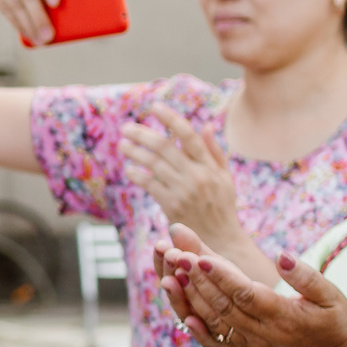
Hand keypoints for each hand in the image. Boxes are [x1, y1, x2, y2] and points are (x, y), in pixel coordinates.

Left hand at [119, 105, 244, 246]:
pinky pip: (150, 185)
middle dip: (143, 135)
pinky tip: (129, 169)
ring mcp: (183, 190)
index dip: (171, 119)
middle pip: (165, 148)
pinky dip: (138, 175)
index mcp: (210, 165)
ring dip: (135, 153)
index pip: (189, 136)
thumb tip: (206, 125)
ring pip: (154, 164)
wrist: (220, 239)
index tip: (155, 106)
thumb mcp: (225, 177)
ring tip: (121, 145)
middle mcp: (197, 175)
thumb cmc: (221, 205)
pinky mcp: (171, 205)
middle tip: (126, 127)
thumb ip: (214, 151)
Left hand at [155, 223, 346, 346]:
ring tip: (172, 272)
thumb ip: (306, 276)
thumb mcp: (331, 296)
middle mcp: (262, 333)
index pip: (245, 293)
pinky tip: (181, 315)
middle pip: (223, 305)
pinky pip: (215, 342)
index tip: (200, 256)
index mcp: (282, 315)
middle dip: (197, 279)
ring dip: (191, 297)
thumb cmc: (334, 323)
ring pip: (214, 320)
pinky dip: (197, 329)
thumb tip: (282, 256)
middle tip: (176, 255)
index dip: (221, 275)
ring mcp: (250, 345)